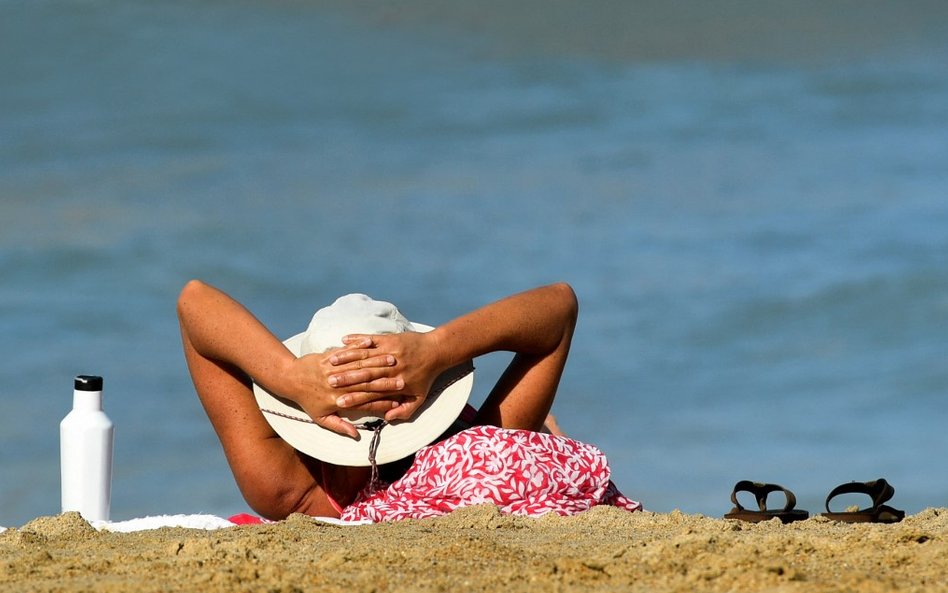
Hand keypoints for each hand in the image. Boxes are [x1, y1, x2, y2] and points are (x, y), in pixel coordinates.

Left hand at [281, 338, 403, 437]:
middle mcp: (338, 386)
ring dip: (376, 362)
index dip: (382, 403)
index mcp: (338, 402)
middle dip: (386, 382)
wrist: (290, 379)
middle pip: (366, 384)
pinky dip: (359, 346)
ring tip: (393, 360)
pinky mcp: (329, 357)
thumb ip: (339, 426)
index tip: (398, 403)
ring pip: (358, 365)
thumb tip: (355, 435)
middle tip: (403, 381)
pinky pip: (347, 351)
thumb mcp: (320, 418)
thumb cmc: (307, 400)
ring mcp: (334, 370)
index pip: (365, 403)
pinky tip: (372, 343)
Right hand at [330, 331, 445, 421]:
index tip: (339, 402)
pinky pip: (369, 338)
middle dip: (345, 378)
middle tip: (328, 382)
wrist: (436, 351)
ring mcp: (389, 351)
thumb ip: (405, 410)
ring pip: (364, 356)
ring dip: (346, 358)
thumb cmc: (426, 376)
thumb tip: (389, 418)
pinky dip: (356, 339)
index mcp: (396, 384)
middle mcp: (391, 368)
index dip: (355, 398)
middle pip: (364, 375)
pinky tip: (343, 339)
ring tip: (330, 362)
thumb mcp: (420, 397)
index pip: (372, 393)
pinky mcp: (389, 338)